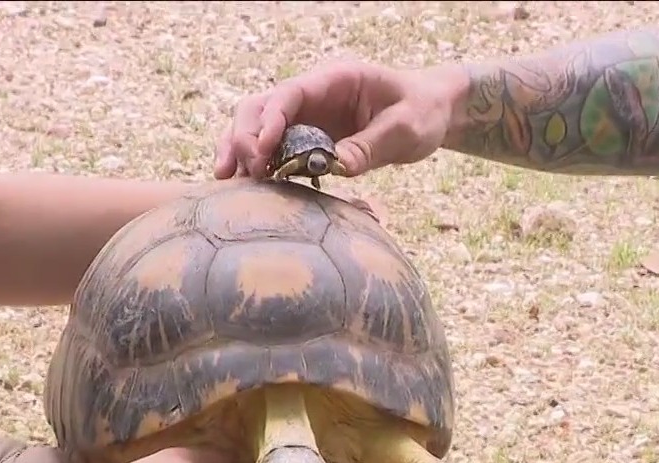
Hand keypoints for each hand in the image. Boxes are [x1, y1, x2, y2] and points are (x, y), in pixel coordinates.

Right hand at [213, 60, 464, 180]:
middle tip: (249, 172)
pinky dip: (254, 164)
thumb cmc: (422, 112)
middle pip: (261, 107)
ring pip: (257, 126)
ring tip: (226, 179)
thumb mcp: (406, 128)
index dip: (270, 121)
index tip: (262, 151)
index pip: (290, 94)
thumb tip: (338, 166)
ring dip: (239, 149)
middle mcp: (313, 95)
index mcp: (335, 80)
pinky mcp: (307, 139)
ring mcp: (307, 116)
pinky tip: (242, 186)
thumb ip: (372, 145)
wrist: (432, 112)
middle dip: (245, 136)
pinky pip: (272, 149)